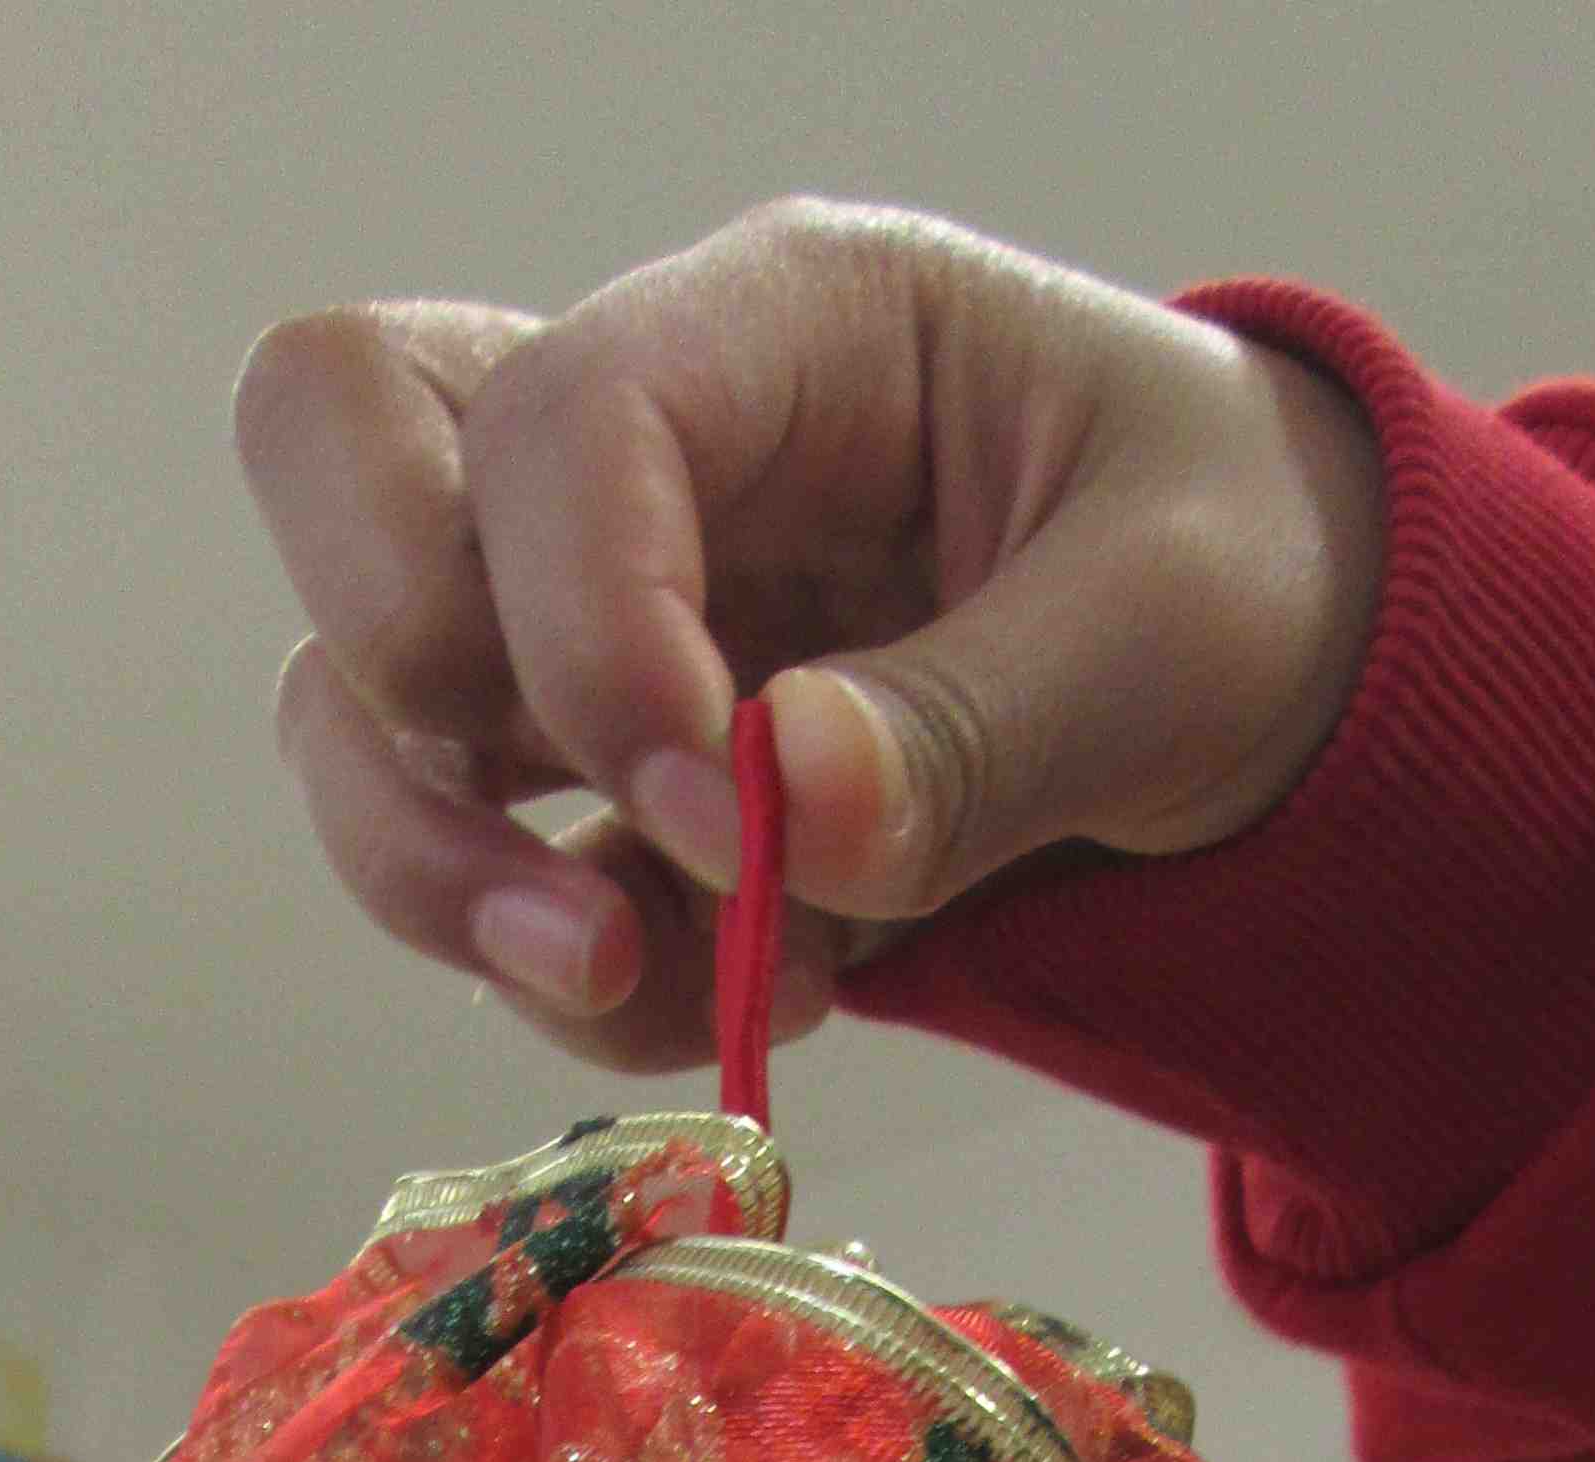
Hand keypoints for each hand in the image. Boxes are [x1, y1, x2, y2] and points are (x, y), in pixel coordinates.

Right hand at [232, 199, 1383, 1073]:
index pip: (560, 415)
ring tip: (655, 987)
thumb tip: (787, 813)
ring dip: (454, 890)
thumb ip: (983, 722)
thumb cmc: (1231, 574)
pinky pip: (472, 876)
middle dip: (397, 697)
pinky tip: (738, 998)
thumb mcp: (1172, 626)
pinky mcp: (593, 776)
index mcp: (787, 329)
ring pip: (355, 704)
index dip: (588, 628)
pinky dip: (572, 983)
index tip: (714, 813)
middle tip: (577, 889)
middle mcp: (640, 445)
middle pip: (328, 453)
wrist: (1266, 684)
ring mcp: (584, 605)